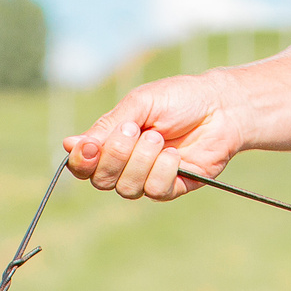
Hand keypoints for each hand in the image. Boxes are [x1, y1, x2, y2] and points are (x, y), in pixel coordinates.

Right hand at [64, 73, 247, 200]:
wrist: (221, 107)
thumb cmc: (179, 99)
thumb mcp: (139, 104)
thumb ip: (107, 125)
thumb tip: (69, 144)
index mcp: (112, 143)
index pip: (83, 165)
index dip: (82, 161)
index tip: (91, 147)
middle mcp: (125, 165)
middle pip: (101, 180)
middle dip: (116, 156)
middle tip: (136, 130)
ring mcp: (147, 179)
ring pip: (127, 188)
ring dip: (142, 161)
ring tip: (160, 138)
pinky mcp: (171, 188)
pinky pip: (155, 191)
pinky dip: (163, 170)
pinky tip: (175, 154)